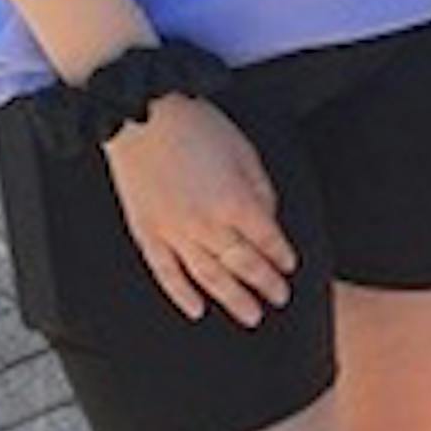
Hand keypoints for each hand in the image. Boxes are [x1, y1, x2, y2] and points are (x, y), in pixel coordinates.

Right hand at [102, 96, 296, 325]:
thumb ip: (260, 189)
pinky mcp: (147, 233)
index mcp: (235, 201)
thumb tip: (267, 216)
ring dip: (233, 299)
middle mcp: (207, 224)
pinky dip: (182, 295)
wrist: (142, 115)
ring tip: (250, 316)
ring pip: (209, 277)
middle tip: (279, 298)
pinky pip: (167, 274)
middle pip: (243, 264)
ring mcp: (174, 232)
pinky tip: (197, 310)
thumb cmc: (194, 125)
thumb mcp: (244, 150)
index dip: (281, 255)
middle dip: (265, 284)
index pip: (266, 239)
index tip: (289, 266)